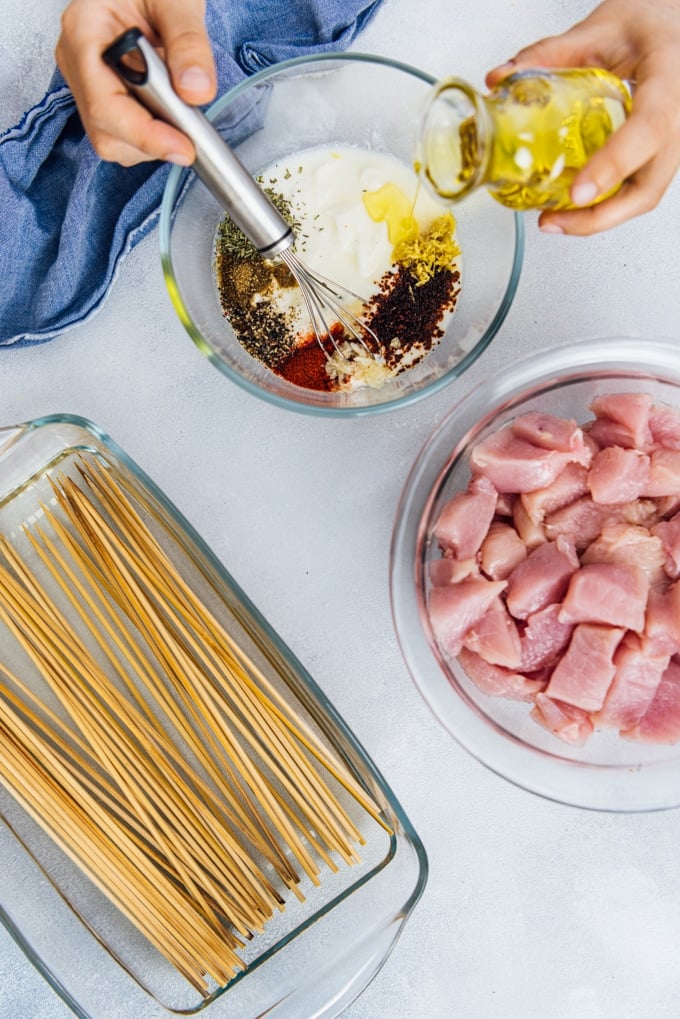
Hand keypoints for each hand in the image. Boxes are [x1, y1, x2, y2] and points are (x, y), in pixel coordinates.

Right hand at [55, 0, 216, 165]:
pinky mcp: (101, 91)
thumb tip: (196, 92)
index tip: (183, 148)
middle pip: (106, 132)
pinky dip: (151, 133)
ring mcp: (86, 80)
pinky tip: (166, 107)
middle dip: (151, 141)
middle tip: (189, 127)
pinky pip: (121, 132)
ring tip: (176, 105)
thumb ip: (188, 43)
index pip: (106, 107)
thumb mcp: (176, 1)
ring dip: (152, 139)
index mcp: (84, 31)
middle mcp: (77, 61)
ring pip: (113, 139)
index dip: (146, 136)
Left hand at [486, 0, 679, 234]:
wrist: (678, 28)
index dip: (613, 165)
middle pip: (649, 185)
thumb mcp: (603, 26)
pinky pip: (638, 188)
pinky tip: (573, 208)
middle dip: (599, 215)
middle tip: (553, 220)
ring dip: (599, 217)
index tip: (578, 191)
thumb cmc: (654, 24)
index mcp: (671, 80)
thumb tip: (501, 78)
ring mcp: (675, 141)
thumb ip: (551, 53)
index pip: (649, 129)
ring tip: (555, 220)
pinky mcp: (662, 154)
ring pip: (645, 195)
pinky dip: (606, 204)